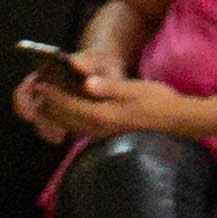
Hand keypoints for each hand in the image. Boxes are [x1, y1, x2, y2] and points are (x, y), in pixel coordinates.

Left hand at [42, 65, 194, 141]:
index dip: (55, 94)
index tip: (42, 84)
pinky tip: (70, 114)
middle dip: (51, 105)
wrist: (176, 122)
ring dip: (58, 115)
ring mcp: (103, 134)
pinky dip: (69, 121)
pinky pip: (80, 129)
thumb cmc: (159, 101)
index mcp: (103, 114)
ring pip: (71, 125)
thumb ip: (110, 87)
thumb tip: (87, 82)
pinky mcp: (108, 135)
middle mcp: (99, 128)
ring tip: (49, 102)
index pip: (70, 105)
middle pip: (66, 118)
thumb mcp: (136, 88)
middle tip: (40, 92)